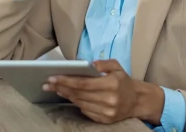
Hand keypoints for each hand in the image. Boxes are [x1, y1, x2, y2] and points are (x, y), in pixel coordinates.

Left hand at [42, 60, 163, 124]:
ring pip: (80, 103)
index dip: (66, 81)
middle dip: (61, 88)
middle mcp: (109, 99)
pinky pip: (85, 111)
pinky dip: (76, 103)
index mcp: (111, 84)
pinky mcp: (104, 120)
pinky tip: (69, 96)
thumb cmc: (124, 81)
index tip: (53, 77)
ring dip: (66, 96)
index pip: (83, 84)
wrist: (137, 101)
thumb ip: (104, 63)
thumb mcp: (117, 67)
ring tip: (56, 89)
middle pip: (79, 94)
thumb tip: (90, 64)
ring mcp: (107, 112)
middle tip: (48, 83)